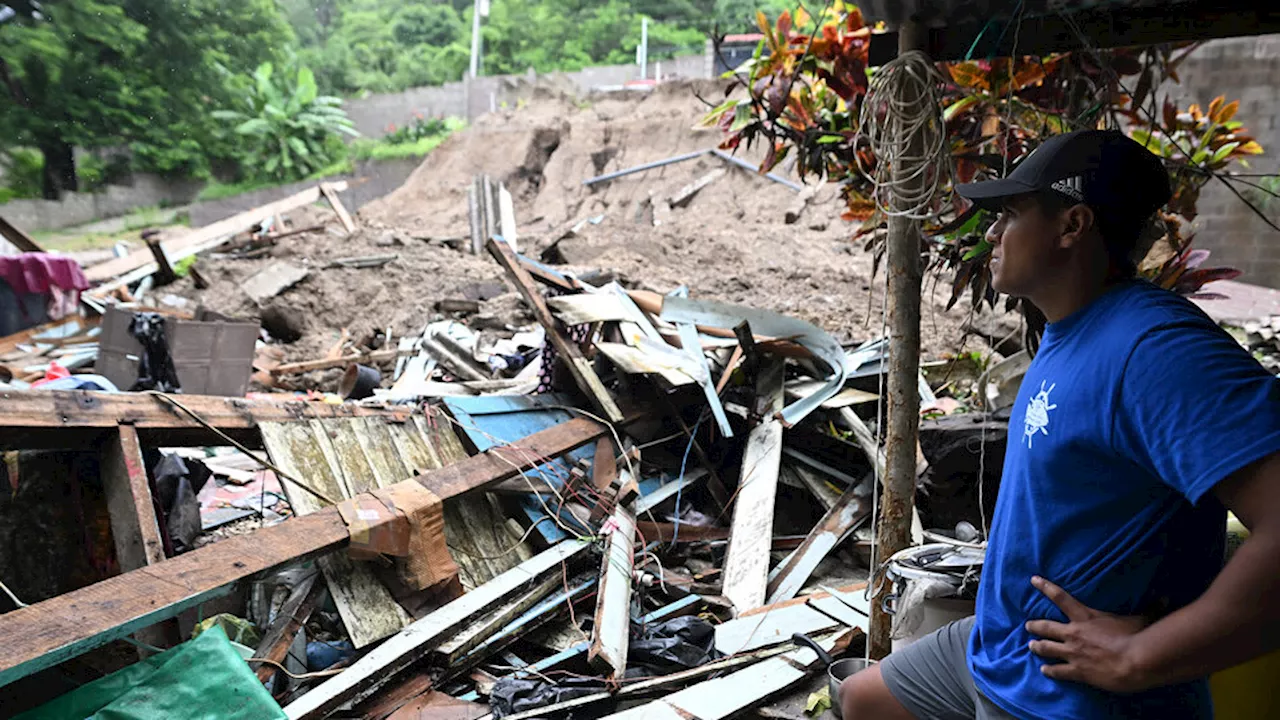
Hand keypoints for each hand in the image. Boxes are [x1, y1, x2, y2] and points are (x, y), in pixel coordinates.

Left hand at [1025, 576, 1152, 692]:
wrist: (1133, 662)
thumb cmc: (1137, 638)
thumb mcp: (1142, 619)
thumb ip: (1151, 609)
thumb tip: (1165, 598)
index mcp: (1086, 617)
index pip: (1060, 597)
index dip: (1045, 587)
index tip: (1033, 580)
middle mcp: (1074, 633)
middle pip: (1047, 626)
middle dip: (1036, 625)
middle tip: (1027, 625)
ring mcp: (1073, 653)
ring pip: (1047, 648)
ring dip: (1038, 647)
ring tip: (1031, 646)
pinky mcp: (1077, 671)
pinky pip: (1059, 671)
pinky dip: (1050, 671)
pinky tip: (1044, 671)